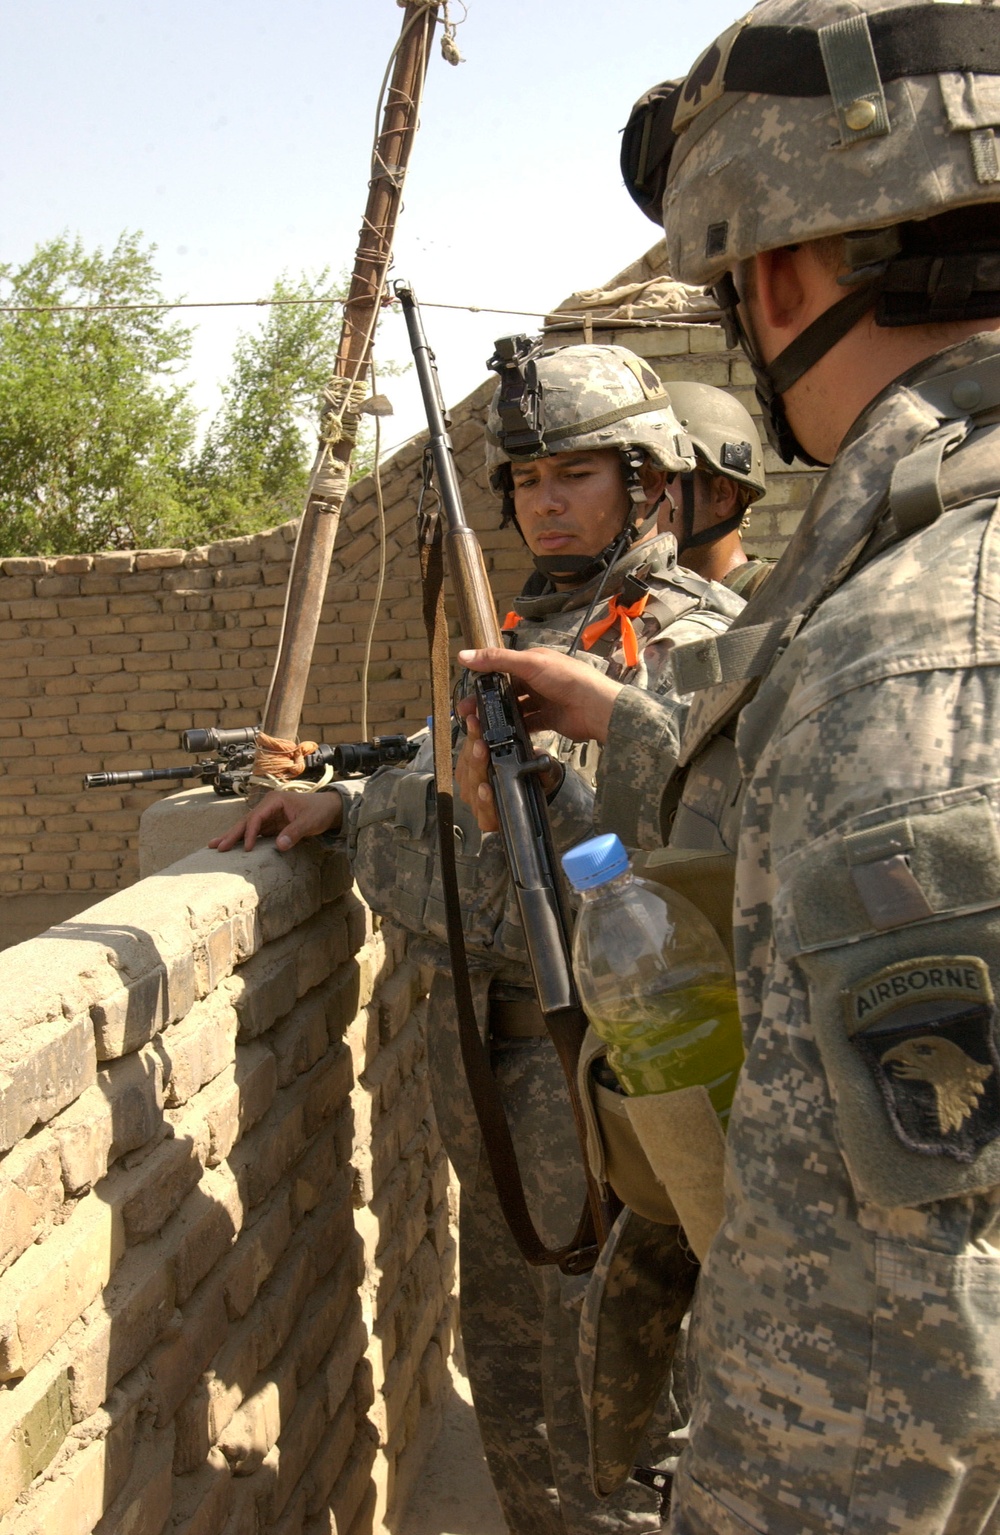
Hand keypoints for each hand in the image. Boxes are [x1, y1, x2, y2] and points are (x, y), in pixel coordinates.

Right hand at [209, 789, 342, 852]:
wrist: (329, 809)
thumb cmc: (319, 811)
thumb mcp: (309, 821)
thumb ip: (294, 832)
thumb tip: (279, 846)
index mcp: (274, 801)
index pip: (256, 817)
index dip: (249, 833)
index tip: (246, 849)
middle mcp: (267, 807)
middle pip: (246, 821)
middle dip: (231, 834)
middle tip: (216, 847)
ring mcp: (268, 816)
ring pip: (247, 827)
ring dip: (232, 837)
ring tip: (214, 846)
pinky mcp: (271, 825)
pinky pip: (254, 833)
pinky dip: (243, 840)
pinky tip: (232, 847)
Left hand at [454, 707, 564, 831]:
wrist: (529, 776)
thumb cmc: (534, 783)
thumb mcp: (545, 780)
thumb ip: (543, 775)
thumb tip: (543, 765)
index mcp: (497, 816)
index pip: (487, 813)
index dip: (484, 801)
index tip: (485, 788)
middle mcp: (480, 805)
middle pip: (473, 786)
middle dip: (476, 764)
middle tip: (481, 746)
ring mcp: (469, 789)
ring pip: (465, 771)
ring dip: (470, 748)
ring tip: (476, 729)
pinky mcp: (464, 772)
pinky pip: (462, 759)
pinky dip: (467, 742)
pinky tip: (473, 728)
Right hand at [457, 646, 621, 745]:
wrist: (595, 707)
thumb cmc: (568, 679)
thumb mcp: (529, 664)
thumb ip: (497, 660)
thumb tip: (465, 655)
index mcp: (533, 661)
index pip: (502, 667)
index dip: (483, 678)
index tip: (466, 690)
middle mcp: (537, 679)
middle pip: (505, 690)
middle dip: (486, 701)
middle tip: (467, 713)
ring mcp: (543, 700)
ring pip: (514, 708)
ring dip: (499, 716)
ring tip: (481, 726)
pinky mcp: (548, 719)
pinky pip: (527, 724)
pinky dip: (515, 729)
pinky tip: (502, 735)